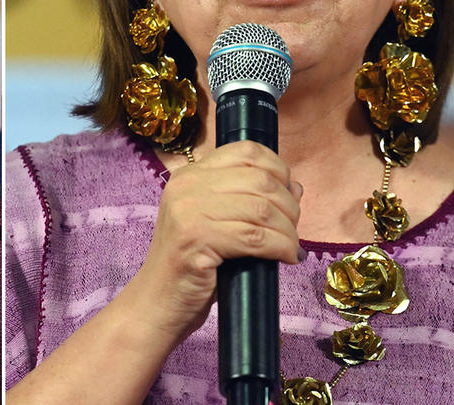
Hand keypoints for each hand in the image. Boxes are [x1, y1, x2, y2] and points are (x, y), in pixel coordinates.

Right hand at [121, 141, 302, 344]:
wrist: (157, 302)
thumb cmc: (193, 266)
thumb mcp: (218, 224)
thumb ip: (249, 201)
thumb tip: (296, 187)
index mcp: (189, 175)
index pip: (245, 151)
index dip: (278, 169)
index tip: (287, 196)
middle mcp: (186, 186)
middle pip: (260, 180)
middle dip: (289, 206)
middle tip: (292, 229)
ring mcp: (188, 211)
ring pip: (262, 209)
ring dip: (288, 230)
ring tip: (291, 247)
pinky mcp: (196, 239)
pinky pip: (256, 237)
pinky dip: (281, 248)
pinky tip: (286, 258)